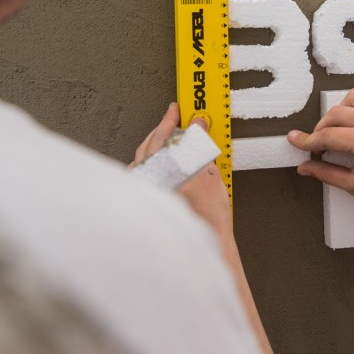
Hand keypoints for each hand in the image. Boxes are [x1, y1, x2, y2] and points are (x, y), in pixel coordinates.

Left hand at [132, 103, 230, 234]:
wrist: (209, 243)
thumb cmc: (209, 216)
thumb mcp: (210, 174)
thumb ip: (199, 146)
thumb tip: (196, 127)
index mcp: (161, 173)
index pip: (162, 138)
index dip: (171, 121)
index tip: (180, 111)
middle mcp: (149, 182)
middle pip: (149, 147)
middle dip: (162, 130)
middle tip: (176, 118)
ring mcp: (148, 192)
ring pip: (143, 159)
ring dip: (155, 145)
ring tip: (169, 137)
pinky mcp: (150, 201)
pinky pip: (143, 173)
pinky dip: (151, 161)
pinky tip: (160, 161)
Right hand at [287, 83, 353, 212]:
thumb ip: (326, 174)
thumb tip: (304, 167)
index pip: (327, 135)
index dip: (308, 141)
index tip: (296, 141)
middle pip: (336, 113)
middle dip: (321, 128)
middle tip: (318, 144)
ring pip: (353, 96)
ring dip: (340, 110)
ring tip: (338, 127)